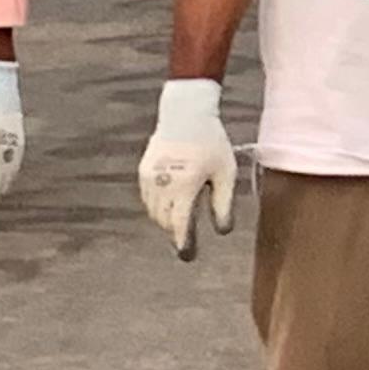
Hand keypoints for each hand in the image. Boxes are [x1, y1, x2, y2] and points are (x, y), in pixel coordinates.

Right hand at [139, 78, 243, 259]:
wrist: (185, 112)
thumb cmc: (211, 141)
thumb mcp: (225, 173)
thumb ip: (223, 204)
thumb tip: (222, 232)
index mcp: (184, 185)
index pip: (180, 224)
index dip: (183, 243)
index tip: (188, 257)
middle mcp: (162, 183)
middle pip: (166, 220)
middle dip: (176, 232)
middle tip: (189, 242)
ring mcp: (150, 177)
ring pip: (154, 211)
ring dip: (167, 220)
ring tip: (182, 222)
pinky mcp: (143, 170)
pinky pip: (148, 198)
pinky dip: (158, 206)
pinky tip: (171, 204)